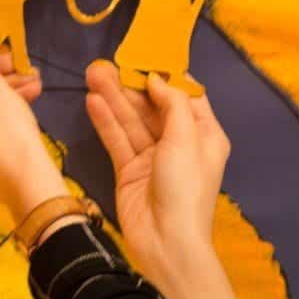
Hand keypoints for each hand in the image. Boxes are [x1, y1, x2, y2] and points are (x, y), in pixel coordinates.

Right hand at [84, 60, 229, 279]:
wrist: (166, 242)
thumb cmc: (185, 188)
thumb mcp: (187, 138)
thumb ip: (173, 103)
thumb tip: (157, 79)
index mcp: (205, 135)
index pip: (186, 96)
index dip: (165, 76)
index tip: (143, 56)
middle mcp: (180, 143)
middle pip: (153, 107)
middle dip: (131, 85)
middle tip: (105, 64)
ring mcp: (153, 158)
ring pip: (132, 121)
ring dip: (114, 98)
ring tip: (93, 74)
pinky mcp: (130, 171)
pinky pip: (118, 140)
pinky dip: (106, 121)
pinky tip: (93, 101)